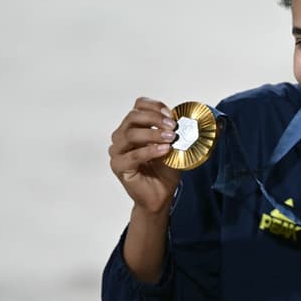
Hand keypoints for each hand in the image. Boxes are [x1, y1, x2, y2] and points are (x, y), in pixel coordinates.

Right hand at [109, 97, 181, 214]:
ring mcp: (118, 151)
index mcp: (133, 127)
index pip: (138, 106)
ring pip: (130, 134)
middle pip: (133, 117)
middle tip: (173, 126)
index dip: (154, 106)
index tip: (171, 114)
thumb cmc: (165, 169)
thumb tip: (182, 118)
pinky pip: (132, 155)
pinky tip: (164, 150)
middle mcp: (122, 136)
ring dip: (153, 134)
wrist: (162, 193)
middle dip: (155, 119)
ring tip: (170, 138)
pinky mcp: (119, 166)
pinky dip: (150, 150)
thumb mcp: (172, 144)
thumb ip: (172, 130)